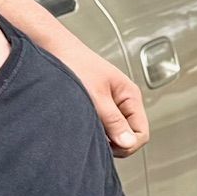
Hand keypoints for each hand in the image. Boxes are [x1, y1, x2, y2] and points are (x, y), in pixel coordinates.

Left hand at [48, 38, 149, 157]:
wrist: (55, 50)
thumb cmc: (75, 65)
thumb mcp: (95, 96)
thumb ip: (112, 120)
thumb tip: (128, 143)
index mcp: (130, 96)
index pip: (141, 133)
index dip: (128, 144)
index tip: (108, 145)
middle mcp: (123, 101)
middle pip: (130, 135)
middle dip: (115, 143)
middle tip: (95, 139)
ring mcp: (111, 105)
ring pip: (115, 132)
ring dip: (104, 136)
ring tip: (86, 129)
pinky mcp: (97, 107)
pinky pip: (103, 127)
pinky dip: (95, 131)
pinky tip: (83, 126)